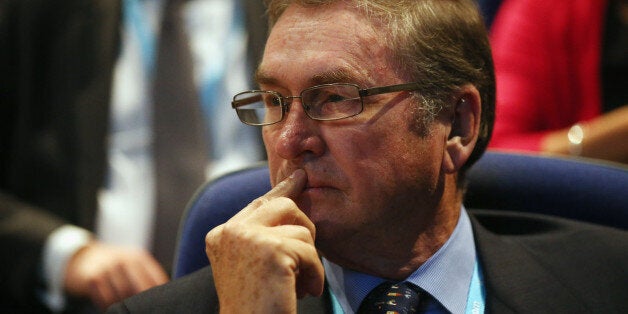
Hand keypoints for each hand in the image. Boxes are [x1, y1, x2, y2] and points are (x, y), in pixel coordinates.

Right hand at [64, 241, 168, 308]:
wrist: (86, 258)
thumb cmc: (117, 267)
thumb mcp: (133, 265)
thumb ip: (148, 277)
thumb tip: (163, 294)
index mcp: (139, 257)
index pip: (155, 279)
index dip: (159, 294)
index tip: (159, 304)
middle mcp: (124, 260)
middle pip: (140, 288)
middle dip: (142, 301)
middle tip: (142, 309)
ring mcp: (108, 268)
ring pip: (123, 296)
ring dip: (125, 305)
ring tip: (126, 308)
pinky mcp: (94, 278)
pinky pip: (106, 300)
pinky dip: (109, 306)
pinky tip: (110, 305)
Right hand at [205, 169, 324, 313]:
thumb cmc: (256, 306)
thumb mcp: (254, 265)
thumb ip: (264, 236)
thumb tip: (293, 202)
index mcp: (221, 235)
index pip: (259, 203)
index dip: (283, 189)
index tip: (299, 177)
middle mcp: (230, 231)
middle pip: (283, 205)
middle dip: (305, 227)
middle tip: (308, 257)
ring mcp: (248, 238)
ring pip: (302, 230)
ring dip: (310, 261)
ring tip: (299, 286)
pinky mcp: (271, 250)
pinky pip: (311, 252)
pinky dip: (315, 275)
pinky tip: (305, 292)